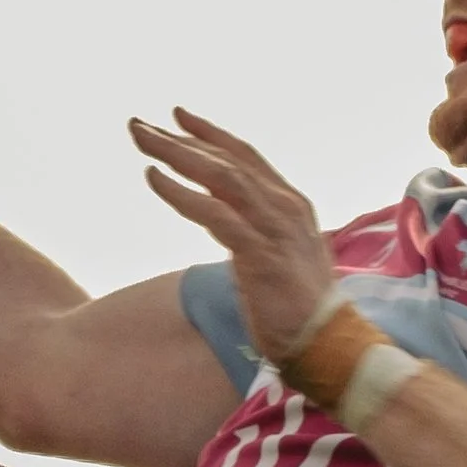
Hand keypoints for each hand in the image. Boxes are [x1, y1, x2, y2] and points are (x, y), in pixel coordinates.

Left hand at [129, 109, 340, 365]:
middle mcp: (284, 207)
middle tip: (138, 124)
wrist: (328, 348)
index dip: (211, 136)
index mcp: (290, 205)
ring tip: (140, 139)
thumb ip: (256, 235)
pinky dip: (182, 194)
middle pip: (226, 160)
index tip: (177, 118)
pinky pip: (215, 215)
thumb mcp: (278, 260)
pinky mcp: (261, 256)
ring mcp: (275, 229)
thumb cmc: (299, 314)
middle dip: (180, 139)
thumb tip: (228, 227)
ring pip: (220, 176)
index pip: (245, 158)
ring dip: (176, 155)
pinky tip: (154, 179)